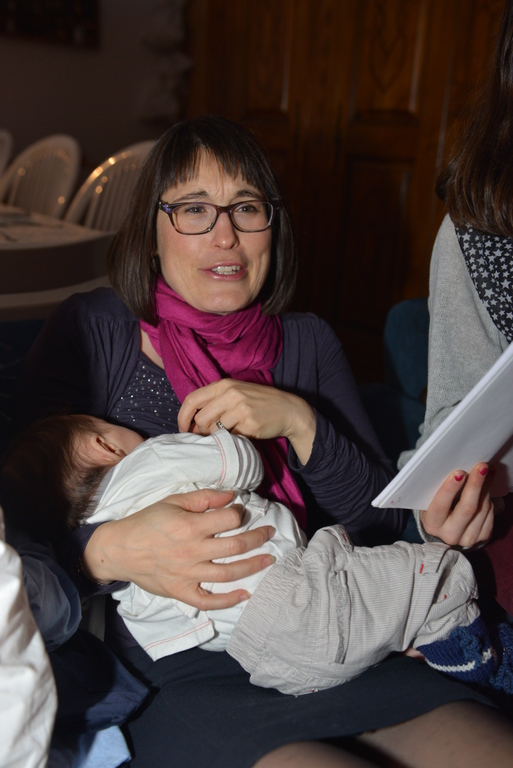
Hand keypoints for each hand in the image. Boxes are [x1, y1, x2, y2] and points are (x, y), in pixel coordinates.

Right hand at [82, 489, 275, 609]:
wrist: (119, 549)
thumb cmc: (147, 522)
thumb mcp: (173, 501)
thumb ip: (204, 498)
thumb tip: (232, 495)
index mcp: (190, 526)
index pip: (229, 519)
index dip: (240, 513)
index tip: (243, 511)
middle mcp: (192, 551)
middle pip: (236, 545)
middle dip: (258, 538)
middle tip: (270, 532)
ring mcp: (188, 574)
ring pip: (229, 573)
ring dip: (253, 566)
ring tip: (269, 559)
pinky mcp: (181, 591)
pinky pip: (209, 600)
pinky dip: (228, 600)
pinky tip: (245, 594)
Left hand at [177, 379, 315, 464]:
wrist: (288, 410)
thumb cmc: (259, 403)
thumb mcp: (236, 393)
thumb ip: (215, 402)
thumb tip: (192, 423)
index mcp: (224, 384)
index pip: (192, 399)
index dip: (183, 417)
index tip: (183, 430)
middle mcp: (231, 393)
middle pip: (201, 419)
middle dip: (200, 432)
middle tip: (208, 438)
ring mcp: (240, 408)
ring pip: (213, 430)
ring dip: (215, 438)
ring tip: (226, 437)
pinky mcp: (249, 423)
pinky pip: (229, 437)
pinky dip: (230, 441)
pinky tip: (240, 437)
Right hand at [419, 462, 495, 547]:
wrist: (446, 529)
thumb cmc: (436, 508)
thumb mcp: (430, 501)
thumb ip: (439, 490)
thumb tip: (458, 471)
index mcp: (432, 524)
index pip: (440, 506)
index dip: (450, 489)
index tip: (459, 473)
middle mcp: (450, 534)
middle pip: (466, 509)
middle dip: (475, 485)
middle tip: (481, 467)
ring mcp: (467, 538)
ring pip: (481, 509)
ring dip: (485, 487)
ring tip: (486, 471)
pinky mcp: (482, 537)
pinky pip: (489, 514)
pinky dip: (488, 497)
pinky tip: (487, 485)